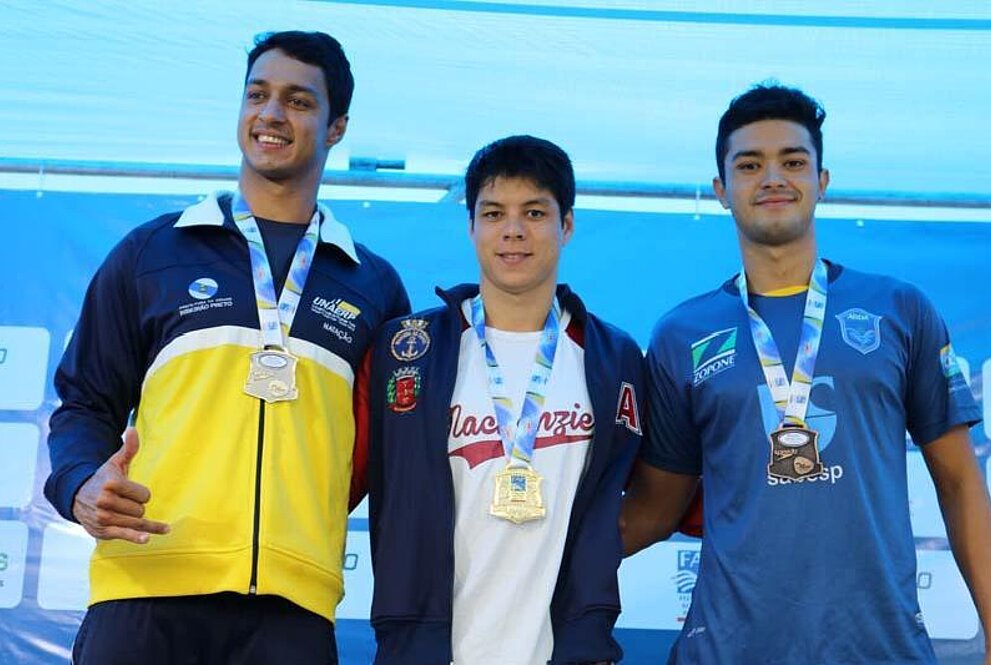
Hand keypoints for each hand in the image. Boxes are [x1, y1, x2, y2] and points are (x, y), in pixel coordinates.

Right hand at [72, 427, 169, 543]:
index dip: (141, 494)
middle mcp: (105, 501)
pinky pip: (125, 534)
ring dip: (140, 522)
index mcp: (111, 483)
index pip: (145, 495)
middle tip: (123, 503)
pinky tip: (147, 538)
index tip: (130, 492)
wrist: (78, 497)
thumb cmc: (103, 479)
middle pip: (141, 510)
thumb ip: (128, 448)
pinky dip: (137, 537)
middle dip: (136, 507)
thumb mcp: (115, 463)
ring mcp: (103, 517)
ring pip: (137, 522)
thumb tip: (132, 429)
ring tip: (146, 522)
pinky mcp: (102, 531)